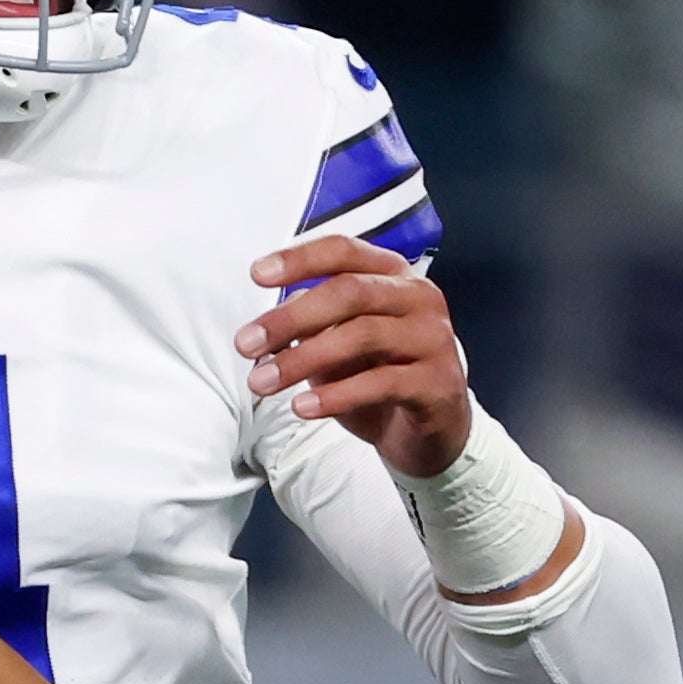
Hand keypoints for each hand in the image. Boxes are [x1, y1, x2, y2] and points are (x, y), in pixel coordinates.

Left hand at [239, 237, 469, 477]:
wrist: (428, 431)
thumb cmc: (380, 374)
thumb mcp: (337, 343)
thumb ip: (308, 326)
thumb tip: (261, 328)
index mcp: (392, 276)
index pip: (344, 252)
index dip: (300, 259)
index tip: (257, 274)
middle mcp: (418, 299)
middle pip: (350, 291)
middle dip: (290, 317)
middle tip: (245, 343)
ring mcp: (433, 339)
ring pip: (363, 335)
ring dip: (302, 359)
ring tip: (262, 382)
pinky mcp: (437, 383)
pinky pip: (381, 383)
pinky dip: (335, 396)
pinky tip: (303, 407)